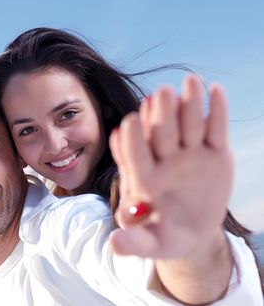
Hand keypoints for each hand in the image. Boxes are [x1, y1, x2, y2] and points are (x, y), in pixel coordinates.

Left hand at [108, 74, 232, 258]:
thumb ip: (134, 241)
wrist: (190, 228)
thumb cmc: (165, 234)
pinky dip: (216, 111)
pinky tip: (216, 90)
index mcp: (143, 178)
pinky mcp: (213, 152)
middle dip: (160, 116)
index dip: (131, 143)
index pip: (134, 157)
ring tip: (190, 81)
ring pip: (187, 125)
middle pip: (160, 135)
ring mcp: (189, 153)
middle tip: (160, 94)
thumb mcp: (151, 243)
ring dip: (188, 104)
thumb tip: (113, 246)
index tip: (127, 124)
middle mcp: (164, 160)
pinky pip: (214, 129)